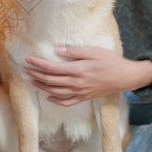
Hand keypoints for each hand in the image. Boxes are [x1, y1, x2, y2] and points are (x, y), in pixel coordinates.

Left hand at [24, 46, 151, 106]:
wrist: (126, 77)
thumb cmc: (111, 61)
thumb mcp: (94, 51)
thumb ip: (75, 51)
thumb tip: (57, 50)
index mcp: (78, 70)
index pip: (52, 68)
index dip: (38, 64)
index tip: (28, 59)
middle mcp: (77, 83)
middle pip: (51, 81)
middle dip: (36, 75)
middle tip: (25, 69)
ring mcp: (80, 92)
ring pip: (56, 92)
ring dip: (42, 87)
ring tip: (32, 81)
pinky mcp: (85, 97)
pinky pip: (67, 102)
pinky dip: (56, 100)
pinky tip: (48, 97)